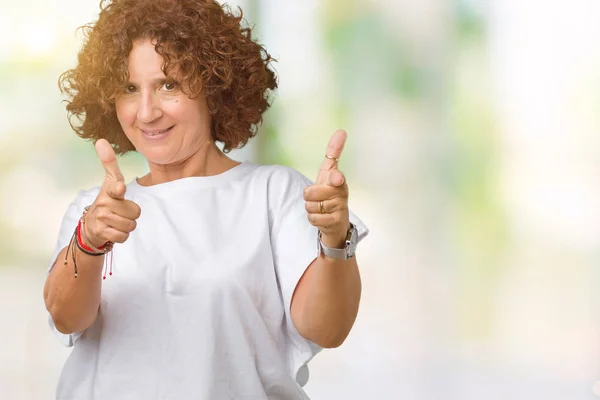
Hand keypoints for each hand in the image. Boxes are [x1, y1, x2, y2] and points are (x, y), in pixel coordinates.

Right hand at [83, 139, 141, 246]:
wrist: (90, 226)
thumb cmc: (106, 201)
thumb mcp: (110, 181)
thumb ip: (109, 163)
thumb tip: (100, 140)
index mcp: (109, 191)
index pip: (115, 188)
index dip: (118, 190)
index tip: (120, 189)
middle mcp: (103, 203)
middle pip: (135, 212)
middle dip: (132, 215)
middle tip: (121, 213)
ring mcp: (101, 218)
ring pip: (130, 225)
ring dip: (127, 226)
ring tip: (118, 221)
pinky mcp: (101, 232)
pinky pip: (123, 236)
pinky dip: (122, 236)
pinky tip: (114, 231)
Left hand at [304, 129, 350, 247]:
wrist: (337, 221)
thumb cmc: (330, 193)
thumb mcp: (328, 172)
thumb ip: (333, 153)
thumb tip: (341, 131)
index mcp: (339, 180)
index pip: (336, 177)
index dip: (335, 178)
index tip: (335, 178)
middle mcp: (341, 193)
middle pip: (311, 193)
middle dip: (308, 196)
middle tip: (317, 197)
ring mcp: (340, 207)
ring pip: (310, 206)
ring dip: (311, 208)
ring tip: (321, 208)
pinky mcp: (336, 221)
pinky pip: (313, 218)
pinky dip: (313, 219)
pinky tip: (322, 217)